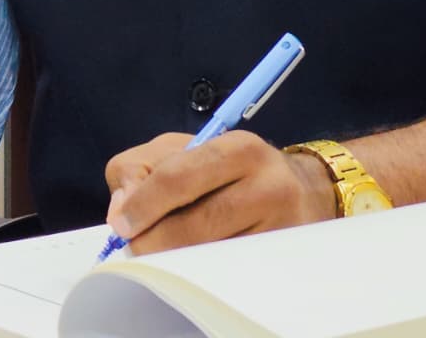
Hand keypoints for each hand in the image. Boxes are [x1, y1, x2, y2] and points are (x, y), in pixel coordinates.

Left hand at [104, 131, 335, 254]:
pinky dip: (196, 273)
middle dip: (151, 240)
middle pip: (192, 225)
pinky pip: (223, 276)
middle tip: (135, 245)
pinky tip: (189, 265)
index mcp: (239, 149)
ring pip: (206, 258)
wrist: (305, 193)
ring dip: (171, 260)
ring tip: (161, 252)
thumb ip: (143, 166)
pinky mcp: (279, 265)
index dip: (142, 203)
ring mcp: (277, 232)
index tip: (120, 224)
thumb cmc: (233, 170)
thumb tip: (121, 209)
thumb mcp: (188, 149)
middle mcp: (266, 187)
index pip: (179, 177)